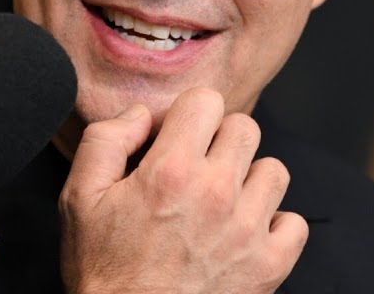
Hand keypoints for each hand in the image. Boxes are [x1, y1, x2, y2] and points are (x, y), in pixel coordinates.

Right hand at [58, 87, 307, 293]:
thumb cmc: (105, 273)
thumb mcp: (79, 199)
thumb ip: (106, 140)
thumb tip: (142, 114)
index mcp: (171, 171)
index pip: (207, 100)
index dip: (189, 114)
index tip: (177, 138)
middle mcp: (216, 194)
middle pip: (245, 127)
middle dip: (220, 140)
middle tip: (198, 169)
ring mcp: (248, 230)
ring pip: (273, 170)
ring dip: (249, 180)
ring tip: (222, 202)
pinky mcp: (269, 265)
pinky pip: (293, 222)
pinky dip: (274, 225)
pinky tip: (243, 234)